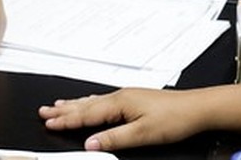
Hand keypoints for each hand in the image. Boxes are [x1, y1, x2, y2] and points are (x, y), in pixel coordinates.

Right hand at [39, 89, 205, 150]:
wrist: (196, 108)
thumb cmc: (174, 119)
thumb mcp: (143, 134)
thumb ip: (115, 138)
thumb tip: (91, 144)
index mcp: (119, 103)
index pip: (86, 114)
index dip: (66, 120)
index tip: (49, 122)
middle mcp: (120, 97)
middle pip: (85, 105)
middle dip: (63, 110)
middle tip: (44, 111)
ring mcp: (126, 97)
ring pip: (92, 101)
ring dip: (73, 105)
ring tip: (57, 105)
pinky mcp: (132, 100)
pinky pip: (102, 100)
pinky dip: (88, 103)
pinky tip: (88, 103)